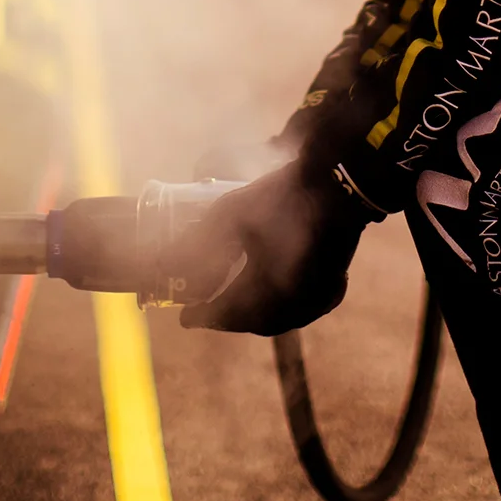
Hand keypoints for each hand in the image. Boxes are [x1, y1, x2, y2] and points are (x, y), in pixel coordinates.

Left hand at [177, 160, 373, 335]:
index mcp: (266, 292)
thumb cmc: (280, 196)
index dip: (201, 316)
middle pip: (254, 320)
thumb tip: (162, 265)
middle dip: (228, 316)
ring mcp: (318, 296)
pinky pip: (304, 307)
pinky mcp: (333, 284)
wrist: (338, 180)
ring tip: (236, 300)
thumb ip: (195, 244)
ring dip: (255, 313)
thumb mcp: (230, 215)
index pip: (226, 313)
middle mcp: (294, 304)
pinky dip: (284, 306)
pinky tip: (276, 294)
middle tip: (208, 308)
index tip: (184, 317)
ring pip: (280, 318)